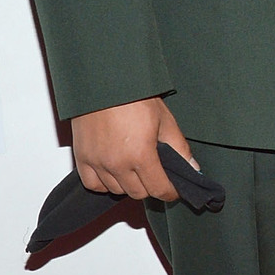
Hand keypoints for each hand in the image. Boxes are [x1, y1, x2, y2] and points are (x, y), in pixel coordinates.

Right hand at [71, 97, 194, 203]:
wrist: (104, 82)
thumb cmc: (133, 96)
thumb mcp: (165, 120)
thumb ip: (179, 148)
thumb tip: (192, 168)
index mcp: (140, 154)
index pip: (158, 189)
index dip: (170, 192)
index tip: (173, 189)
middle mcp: (117, 163)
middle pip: (138, 193)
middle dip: (150, 186)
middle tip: (154, 172)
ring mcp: (97, 162)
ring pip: (116, 190)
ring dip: (128, 184)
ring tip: (133, 167)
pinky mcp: (82, 158)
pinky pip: (93, 185)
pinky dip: (104, 183)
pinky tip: (113, 171)